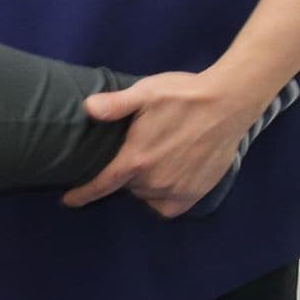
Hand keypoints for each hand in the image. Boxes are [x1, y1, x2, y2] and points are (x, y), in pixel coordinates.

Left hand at [62, 71, 263, 217]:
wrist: (230, 101)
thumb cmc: (184, 94)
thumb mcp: (145, 92)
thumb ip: (116, 104)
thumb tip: (88, 108)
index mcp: (135, 160)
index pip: (100, 185)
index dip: (82, 195)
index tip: (69, 201)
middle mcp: (152, 181)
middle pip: (127, 186)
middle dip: (127, 174)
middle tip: (139, 154)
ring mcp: (175, 189)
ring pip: (147, 195)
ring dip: (145, 184)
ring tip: (156, 162)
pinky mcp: (195, 193)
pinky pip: (168, 207)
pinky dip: (163, 199)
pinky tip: (167, 181)